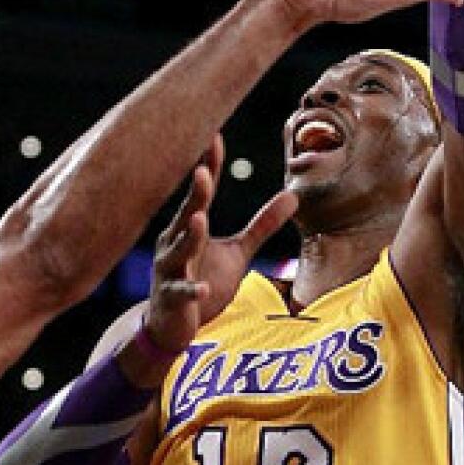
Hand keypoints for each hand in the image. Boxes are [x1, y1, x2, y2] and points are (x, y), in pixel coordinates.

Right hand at [142, 135, 297, 361]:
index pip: (202, 194)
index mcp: (191, 228)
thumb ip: (261, 226)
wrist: (172, 326)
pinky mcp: (172, 298)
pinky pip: (181, 292)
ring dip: (189, 236)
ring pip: (179, 250)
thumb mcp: (237, 252)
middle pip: (187, 215)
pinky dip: (190, 289)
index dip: (210, 167)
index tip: (214, 138)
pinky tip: (201, 288)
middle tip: (204, 171)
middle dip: (195, 195)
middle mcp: (175, 243)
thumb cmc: (202, 281)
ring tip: (199, 219)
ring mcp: (170, 271)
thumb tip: (292, 196)